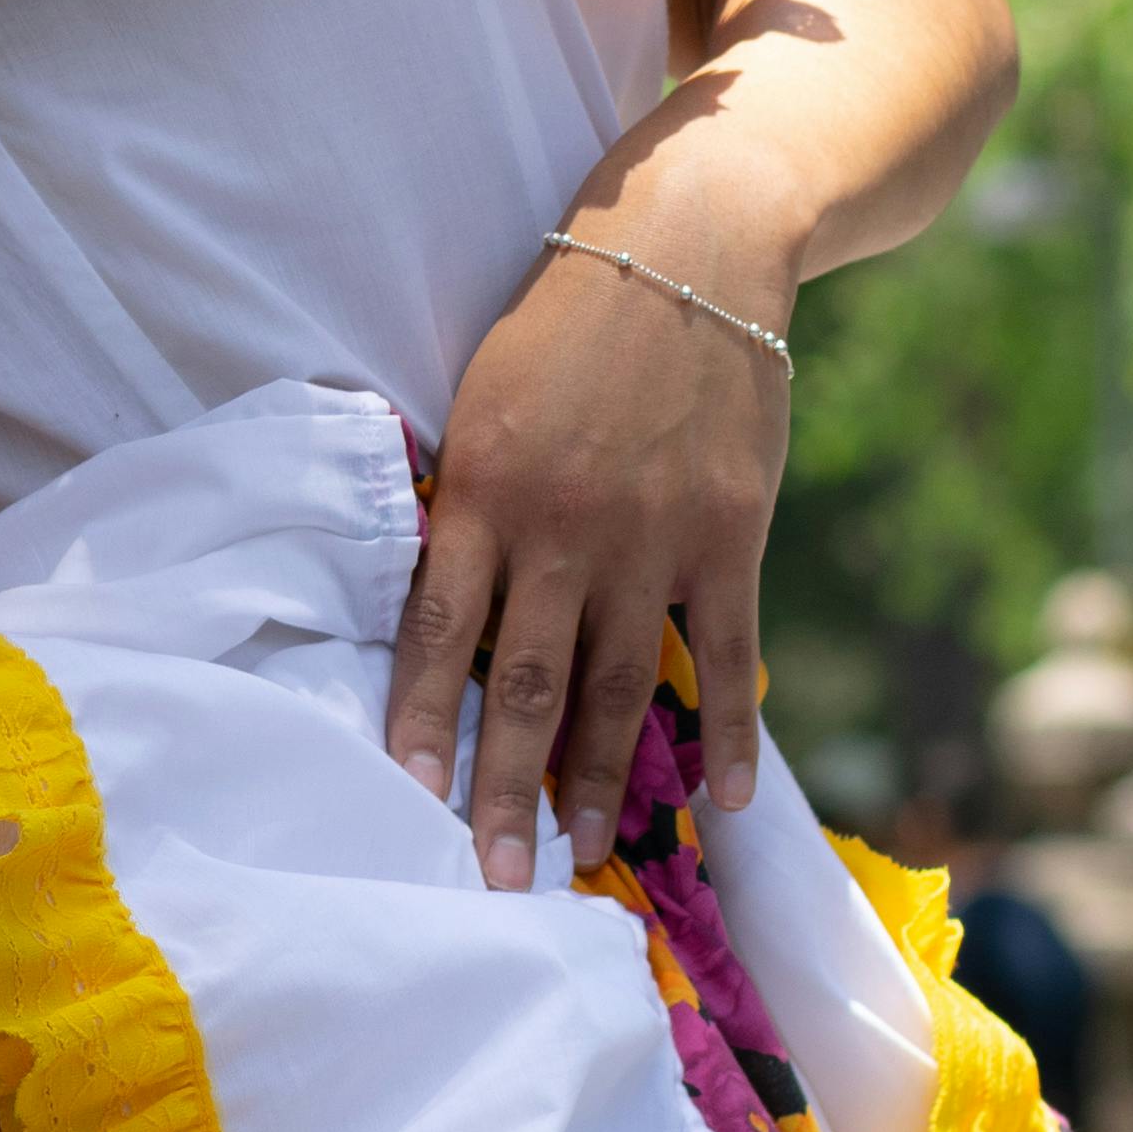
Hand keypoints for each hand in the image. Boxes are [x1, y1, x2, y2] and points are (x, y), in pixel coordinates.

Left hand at [384, 141, 796, 891]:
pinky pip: (727, 654)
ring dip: (602, 782)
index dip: (420, 723)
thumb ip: (466, 501)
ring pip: (620, 688)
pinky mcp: (730, 535)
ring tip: (585, 855)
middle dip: (505, 792)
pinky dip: (727, 732)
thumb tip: (438, 602)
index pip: (437, 633)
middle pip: (526, 687)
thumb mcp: (483, 399)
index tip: (402, 800)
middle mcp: (560, 527)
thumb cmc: (563, 324)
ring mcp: (650, 537)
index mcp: (482, 491)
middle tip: (494, 880)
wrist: (686, 251)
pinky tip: (722, 799)